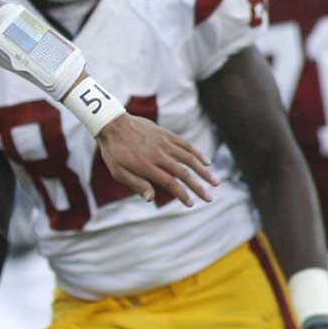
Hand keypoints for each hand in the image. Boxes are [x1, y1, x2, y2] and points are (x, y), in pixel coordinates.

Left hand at [95, 114, 218, 206]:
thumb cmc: (114, 151)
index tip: (191, 204)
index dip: (182, 194)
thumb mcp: (118, 172)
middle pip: (183, 173)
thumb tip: (150, 199)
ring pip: (189, 158)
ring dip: (203, 171)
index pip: (170, 183)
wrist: (112, 124)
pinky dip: (197, 153)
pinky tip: (206, 162)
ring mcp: (164, 143)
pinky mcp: (166, 134)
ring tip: (214, 182)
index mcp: (147, 166)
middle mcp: (159, 155)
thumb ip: (136, 184)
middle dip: (198, 187)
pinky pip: (185, 144)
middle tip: (210, 198)